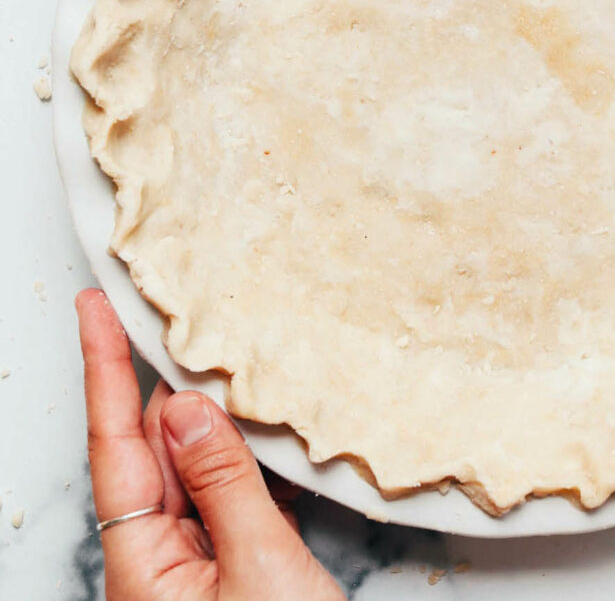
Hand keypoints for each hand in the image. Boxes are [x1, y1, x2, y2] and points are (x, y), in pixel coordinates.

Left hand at [76, 288, 346, 600]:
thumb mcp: (260, 568)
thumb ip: (220, 482)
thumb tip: (182, 405)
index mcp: (144, 564)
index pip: (115, 444)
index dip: (103, 369)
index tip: (93, 308)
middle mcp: (156, 558)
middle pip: (149, 448)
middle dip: (157, 379)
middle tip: (172, 313)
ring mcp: (193, 562)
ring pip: (189, 467)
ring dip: (205, 415)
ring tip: (218, 359)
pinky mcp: (228, 564)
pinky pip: (223, 492)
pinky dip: (240, 454)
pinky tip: (259, 428)